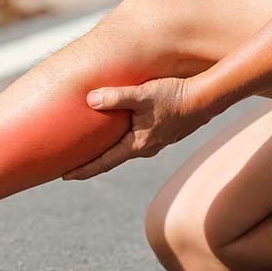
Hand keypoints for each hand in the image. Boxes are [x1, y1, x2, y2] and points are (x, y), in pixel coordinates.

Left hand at [62, 77, 214, 180]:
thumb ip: (116, 97)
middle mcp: (145, 148)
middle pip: (111, 158)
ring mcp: (155, 141)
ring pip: (124, 147)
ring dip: (107, 149)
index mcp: (137, 145)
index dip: (82, 170)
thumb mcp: (143, 94)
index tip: (63, 176)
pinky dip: (120, 137)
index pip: (103, 162)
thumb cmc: (174, 96)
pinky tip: (118, 129)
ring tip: (90, 147)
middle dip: (91, 161)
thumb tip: (89, 99)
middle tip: (69, 163)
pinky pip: (135, 137)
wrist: (207, 98)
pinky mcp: (162, 131)